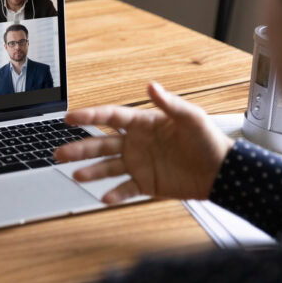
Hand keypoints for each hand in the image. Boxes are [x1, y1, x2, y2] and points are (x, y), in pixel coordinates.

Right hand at [55, 82, 232, 204]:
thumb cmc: (209, 140)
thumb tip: (151, 85)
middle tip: (59, 152)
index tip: (70, 117)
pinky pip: (126, 189)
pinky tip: (104, 197)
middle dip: (79, 148)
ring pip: (107, 167)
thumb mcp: (190, 117)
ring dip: (90, 171)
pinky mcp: (146, 184)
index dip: (90, 116)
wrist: (223, 172)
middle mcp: (136, 144)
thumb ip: (168, 103)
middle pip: (101, 145)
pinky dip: (115, 194)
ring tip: (75, 175)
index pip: (110, 118)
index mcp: (143, 124)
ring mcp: (139, 164)